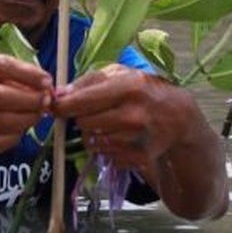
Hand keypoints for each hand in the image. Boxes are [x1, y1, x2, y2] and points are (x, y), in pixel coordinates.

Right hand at [0, 50, 51, 155]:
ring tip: (36, 115)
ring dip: (27, 120)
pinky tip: (19, 129)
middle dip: (32, 101)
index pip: (3, 65)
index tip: (47, 81)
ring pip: (3, 122)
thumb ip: (9, 73)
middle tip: (46, 101)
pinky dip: (15, 136)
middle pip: (4, 97)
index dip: (30, 74)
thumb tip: (43, 85)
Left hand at [52, 64, 192, 168]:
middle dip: (83, 119)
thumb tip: (59, 94)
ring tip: (110, 124)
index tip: (54, 106)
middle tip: (93, 113)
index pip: (83, 100)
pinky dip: (108, 150)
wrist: (177, 117)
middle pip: (84, 124)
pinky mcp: (139, 158)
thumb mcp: (120, 74)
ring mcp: (138, 138)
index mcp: (129, 86)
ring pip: (93, 142)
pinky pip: (107, 157)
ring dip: (95, 135)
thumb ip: (88, 81)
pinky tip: (121, 138)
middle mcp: (134, 114)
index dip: (63, 105)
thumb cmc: (143, 90)